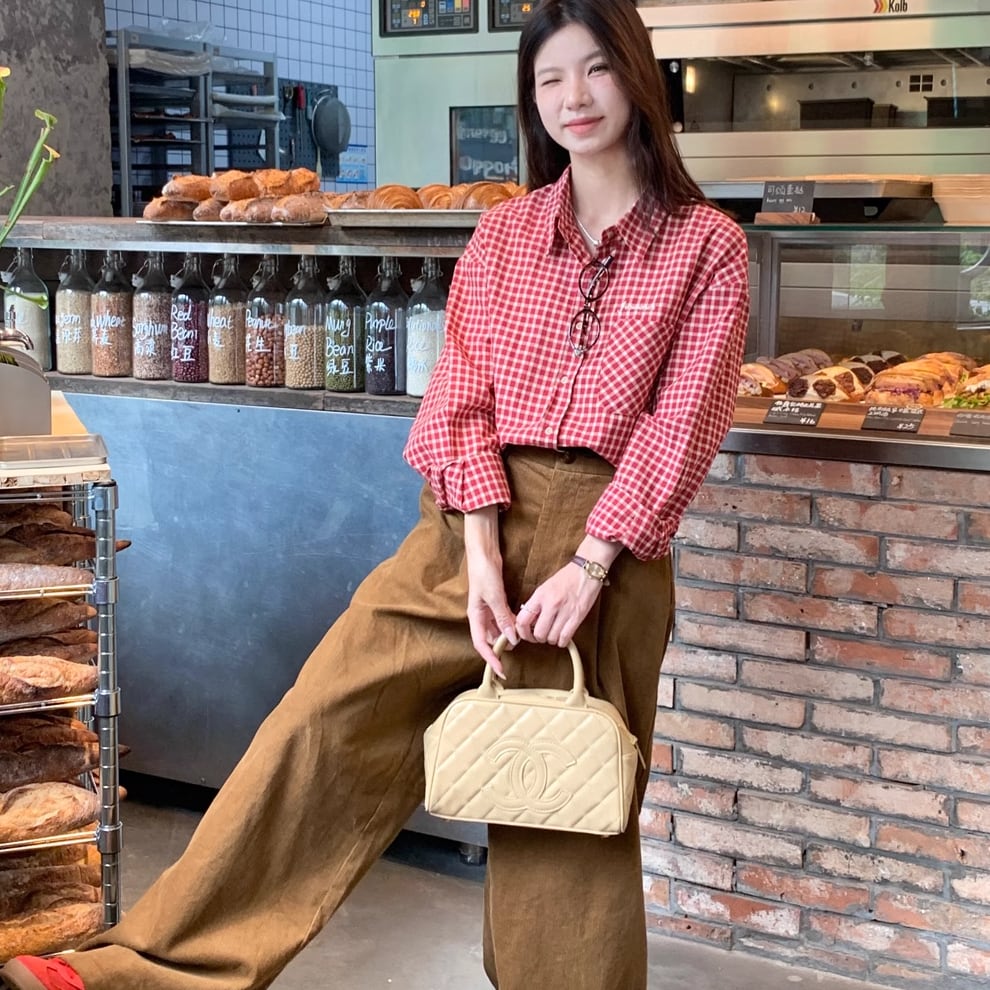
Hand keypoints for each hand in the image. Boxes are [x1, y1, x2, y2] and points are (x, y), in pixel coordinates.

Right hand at [463, 506, 516, 676]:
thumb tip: (512, 638)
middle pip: (490, 639)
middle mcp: (480, 615)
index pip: (481, 645)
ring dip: (509, 634)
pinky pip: (504, 618)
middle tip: (518, 652)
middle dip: (502, 647)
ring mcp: (488, 609)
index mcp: (475, 616)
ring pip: (498, 629)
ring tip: (523, 638)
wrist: (483, 552)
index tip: (501, 670)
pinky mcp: (496, 602)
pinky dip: (512, 623)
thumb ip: (502, 618)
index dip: (490, 659)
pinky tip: (522, 624)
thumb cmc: (483, 572)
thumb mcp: (494, 597)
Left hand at [515, 562, 602, 647]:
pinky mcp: (578, 616)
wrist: (587, 569)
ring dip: (551, 640)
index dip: (522, 632)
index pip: (523, 620)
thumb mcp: (545, 587)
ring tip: (554, 634)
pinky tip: (562, 636)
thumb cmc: (567, 577)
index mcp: (540, 595)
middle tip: (541, 636)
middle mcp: (551, 603)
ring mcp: (565, 610)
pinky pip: (565, 637)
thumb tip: (530, 621)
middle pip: (538, 633)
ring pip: (552, 638)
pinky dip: (562, 641)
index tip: (526, 634)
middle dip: (538, 638)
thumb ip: (537, 603)